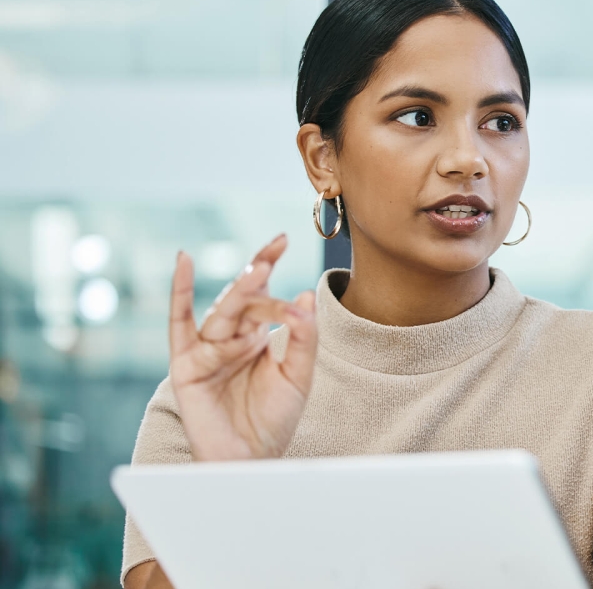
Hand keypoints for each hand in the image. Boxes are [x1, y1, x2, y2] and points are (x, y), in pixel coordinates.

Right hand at [168, 234, 317, 460]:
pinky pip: (180, 324)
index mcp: (256, 336)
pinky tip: (183, 261)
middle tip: (274, 251)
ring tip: (259, 272)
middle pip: (245, 299)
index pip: (263, 294)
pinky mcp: (186, 364)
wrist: (253, 460)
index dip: (269, 265)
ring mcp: (207, 349)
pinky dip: (180, 293)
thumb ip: (303, 338)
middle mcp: (231, 337)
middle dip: (258, 274)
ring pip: (224, 312)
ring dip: (241, 292)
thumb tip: (306, 294)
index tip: (283, 239)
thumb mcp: (298, 375)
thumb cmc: (274, 419)